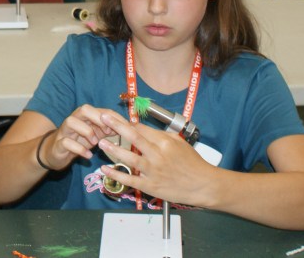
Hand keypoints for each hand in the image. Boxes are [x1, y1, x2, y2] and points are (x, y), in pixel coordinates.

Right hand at [41, 104, 119, 170]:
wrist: (55, 152)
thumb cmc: (78, 141)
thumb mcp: (94, 134)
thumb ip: (107, 129)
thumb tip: (126, 128)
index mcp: (85, 116)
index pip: (101, 111)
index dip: (114, 117)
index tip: (125, 127)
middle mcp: (74, 119)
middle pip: (84, 109)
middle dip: (98, 118)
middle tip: (108, 132)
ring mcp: (65, 131)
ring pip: (71, 121)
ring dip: (86, 131)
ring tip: (95, 143)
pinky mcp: (59, 144)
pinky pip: (66, 142)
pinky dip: (79, 149)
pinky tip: (88, 156)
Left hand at [96, 111, 214, 206]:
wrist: (203, 185)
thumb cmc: (192, 163)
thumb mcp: (180, 143)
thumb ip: (161, 136)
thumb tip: (144, 130)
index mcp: (165, 142)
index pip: (142, 129)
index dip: (127, 124)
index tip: (115, 119)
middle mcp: (158, 155)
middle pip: (134, 138)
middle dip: (117, 126)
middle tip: (103, 118)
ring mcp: (153, 171)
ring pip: (129, 158)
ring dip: (113, 149)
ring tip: (101, 142)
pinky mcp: (150, 186)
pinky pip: (130, 179)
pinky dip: (116, 174)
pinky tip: (105, 169)